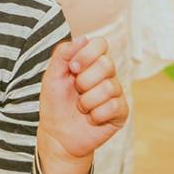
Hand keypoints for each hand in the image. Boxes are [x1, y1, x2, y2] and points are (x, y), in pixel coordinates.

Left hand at [36, 36, 127, 173]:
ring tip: (81, 107)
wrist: (58, 135)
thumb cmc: (55, 103)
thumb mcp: (52, 75)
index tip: (72, 68)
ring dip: (88, 101)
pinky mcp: (121, 112)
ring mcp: (116, 92)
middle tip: (77, 91)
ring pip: (109, 87)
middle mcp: (106, 74)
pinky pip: (114, 107)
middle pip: (107, 64)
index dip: (87, 55)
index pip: (101, 43)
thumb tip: (83, 38)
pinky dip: (96, 115)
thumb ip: (63, 53)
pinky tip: (91, 118)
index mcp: (91, 61)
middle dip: (84, 81)